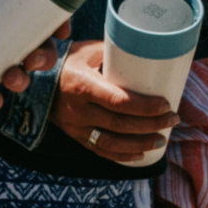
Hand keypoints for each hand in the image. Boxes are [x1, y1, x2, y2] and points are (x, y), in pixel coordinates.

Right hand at [49, 40, 178, 162]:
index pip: (119, 101)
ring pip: (112, 143)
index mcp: (83, 86)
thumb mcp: (87, 51)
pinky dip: (122, 155)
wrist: (34, 81)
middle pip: (120, 124)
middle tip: (173, 119)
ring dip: (140, 143)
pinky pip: (101, 150)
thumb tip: (146, 53)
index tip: (166, 104)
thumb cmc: (67, 62)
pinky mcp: (75, 136)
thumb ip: (114, 54)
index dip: (145, 107)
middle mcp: (78, 110)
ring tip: (161, 139)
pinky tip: (141, 153)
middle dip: (151, 125)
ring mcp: (76, 127)